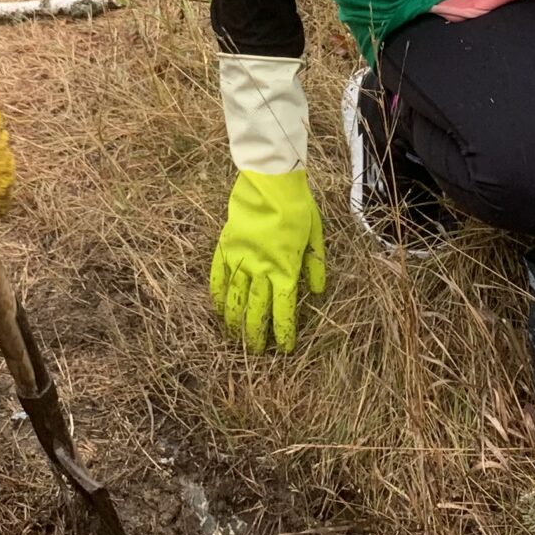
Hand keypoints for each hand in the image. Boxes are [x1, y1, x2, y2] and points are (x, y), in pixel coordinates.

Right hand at [209, 168, 325, 354]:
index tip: (284, 349)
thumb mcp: (315, 237)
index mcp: (285, 269)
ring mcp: (239, 261)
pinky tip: (218, 310)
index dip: (284, 333)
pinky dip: (216, 297)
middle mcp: (260, 270)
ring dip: (234, 323)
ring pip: (234, 301)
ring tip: (234, 339)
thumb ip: (315, 266)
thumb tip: (318, 293)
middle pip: (256, 312)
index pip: (283, 311)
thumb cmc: (298, 207)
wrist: (271, 181)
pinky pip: (217, 278)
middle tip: (257, 353)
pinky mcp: (224, 249)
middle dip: (257, 336)